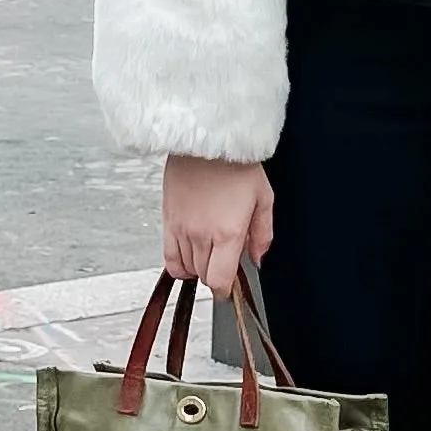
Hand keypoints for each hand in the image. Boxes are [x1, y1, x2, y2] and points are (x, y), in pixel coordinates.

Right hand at [162, 153, 273, 297]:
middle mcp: (201, 234)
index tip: (228, 288)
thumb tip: (257, 258)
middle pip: (202, 276)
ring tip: (209, 253)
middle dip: (214, 274)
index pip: (218, 280)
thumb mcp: (264, 199)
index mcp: (227, 233)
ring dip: (197, 267)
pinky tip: (189, 254)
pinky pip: (168, 255)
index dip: (224, 291)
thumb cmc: (235, 164)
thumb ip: (262, 235)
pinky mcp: (167, 219)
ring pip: (185, 268)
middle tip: (224, 261)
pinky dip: (178, 262)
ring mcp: (180, 228)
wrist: (206, 140)